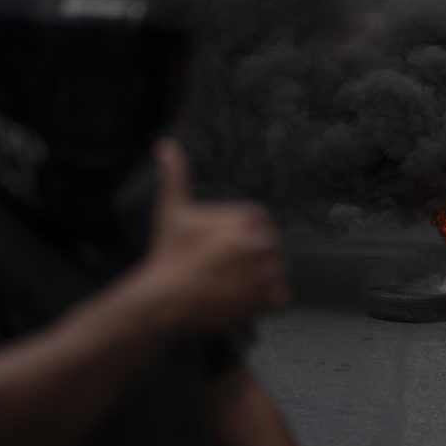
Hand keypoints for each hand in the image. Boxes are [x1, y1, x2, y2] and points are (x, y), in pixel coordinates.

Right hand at [137, 139, 290, 335]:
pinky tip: (243, 299)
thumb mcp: (172, 211)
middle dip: (251, 256)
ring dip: (260, 278)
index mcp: (247, 219)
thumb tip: (166, 145)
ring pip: (276, 271)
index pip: (260, 222)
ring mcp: (265, 273)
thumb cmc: (168, 254)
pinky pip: (281, 296)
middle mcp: (261, 244)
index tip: (222, 248)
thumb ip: (175, 176)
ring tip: (230, 284)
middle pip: (270, 247)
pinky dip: (268, 300)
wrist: (163, 300)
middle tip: (224, 268)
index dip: (240, 235)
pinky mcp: (266, 299)